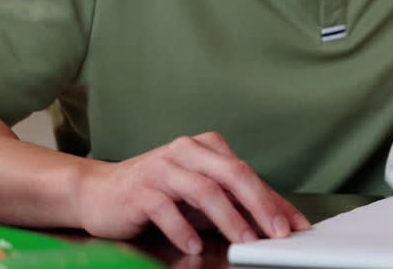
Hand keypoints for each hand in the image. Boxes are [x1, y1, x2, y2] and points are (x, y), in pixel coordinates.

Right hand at [74, 131, 309, 253]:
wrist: (98, 192)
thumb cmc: (156, 193)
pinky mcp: (140, 189)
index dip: (274, 200)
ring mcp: (162, 167)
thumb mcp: (199, 197)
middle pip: (232, 174)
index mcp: (206, 147)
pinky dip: (183, 228)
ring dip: (228, 218)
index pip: (248, 174)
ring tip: (243, 242)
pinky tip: (194, 244)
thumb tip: (273, 222)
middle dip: (260, 204)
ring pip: (204, 190)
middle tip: (277, 232)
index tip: (295, 225)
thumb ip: (232, 204)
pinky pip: (166, 208)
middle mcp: (187, 150)